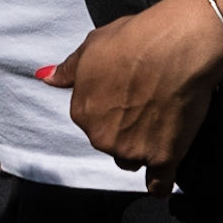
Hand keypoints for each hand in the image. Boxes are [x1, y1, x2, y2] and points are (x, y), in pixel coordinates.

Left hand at [40, 0, 222, 196]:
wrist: (175, 46)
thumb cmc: (135, 38)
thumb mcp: (93, 44)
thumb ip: (69, 69)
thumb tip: (46, 78)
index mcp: (82, 110)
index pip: (90, 120)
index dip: (108, 106)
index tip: (124, 91)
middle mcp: (102, 136)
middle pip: (110, 142)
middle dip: (123, 127)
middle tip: (144, 100)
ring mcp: (132, 150)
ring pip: (132, 159)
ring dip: (142, 147)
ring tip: (160, 118)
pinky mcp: (162, 159)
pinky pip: (158, 184)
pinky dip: (161, 180)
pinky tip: (164, 168)